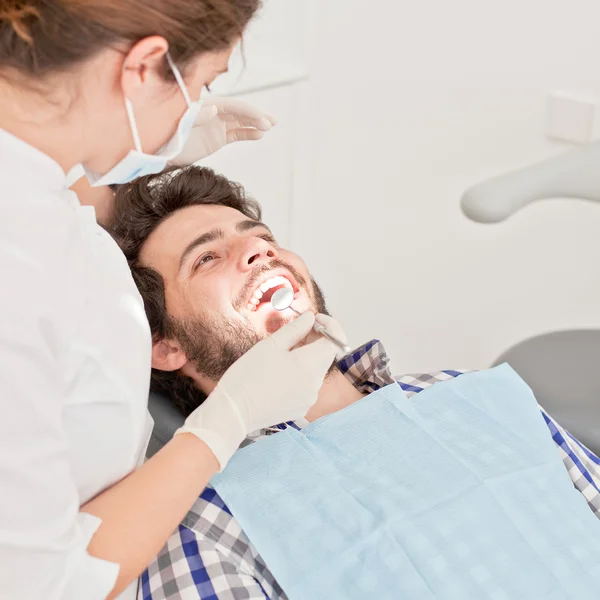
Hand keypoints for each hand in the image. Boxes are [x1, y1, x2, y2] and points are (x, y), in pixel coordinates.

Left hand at [169, 97, 276, 165]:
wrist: (160, 152)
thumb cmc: (167, 136)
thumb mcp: (180, 125)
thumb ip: (196, 116)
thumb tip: (213, 109)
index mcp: (205, 105)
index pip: (232, 106)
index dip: (248, 112)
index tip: (262, 120)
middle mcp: (213, 113)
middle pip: (239, 112)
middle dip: (256, 116)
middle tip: (272, 122)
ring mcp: (216, 125)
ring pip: (240, 122)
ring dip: (256, 123)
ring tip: (271, 126)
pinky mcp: (217, 138)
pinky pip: (236, 134)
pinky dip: (248, 134)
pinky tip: (259, 135)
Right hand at [175, 312, 339, 468]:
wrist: (234, 412)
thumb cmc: (249, 375)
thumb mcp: (271, 345)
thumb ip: (295, 329)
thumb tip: (310, 317)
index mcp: (311, 365)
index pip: (335, 341)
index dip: (329, 326)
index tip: (314, 319)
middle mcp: (316, 384)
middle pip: (326, 355)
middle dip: (316, 339)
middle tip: (295, 331)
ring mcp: (309, 398)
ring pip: (316, 370)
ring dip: (307, 356)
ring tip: (283, 351)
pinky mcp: (301, 408)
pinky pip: (308, 384)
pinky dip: (301, 372)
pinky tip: (281, 370)